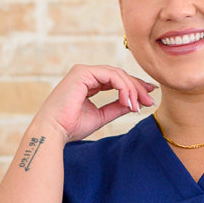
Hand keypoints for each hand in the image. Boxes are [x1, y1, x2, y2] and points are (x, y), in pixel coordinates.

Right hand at [38, 65, 158, 143]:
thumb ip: (116, 108)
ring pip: (117, 74)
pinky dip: (123, 88)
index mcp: (88, 82)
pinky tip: (128, 101)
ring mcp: (84, 71)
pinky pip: (111, 76)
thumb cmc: (71, 127)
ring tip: (138, 106)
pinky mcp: (83, 73)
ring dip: (131, 90)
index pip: (116, 80)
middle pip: (119, 75)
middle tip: (150, 100)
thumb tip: (133, 104)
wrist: (53, 131)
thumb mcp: (100, 116)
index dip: (133, 88)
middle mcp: (86, 73)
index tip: (148, 98)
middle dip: (137, 88)